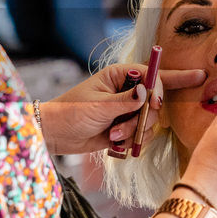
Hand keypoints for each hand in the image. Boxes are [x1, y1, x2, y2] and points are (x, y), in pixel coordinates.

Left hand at [39, 64, 206, 154]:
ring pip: (149, 121)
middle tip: (128, 126)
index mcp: (119, 76)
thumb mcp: (99, 106)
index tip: (156, 103)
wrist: (57, 135)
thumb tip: (146, 92)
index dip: (158, 88)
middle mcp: (127, 91)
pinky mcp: (126, 128)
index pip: (150, 75)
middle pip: (154, 101)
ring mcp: (127, 110)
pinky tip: (115, 142)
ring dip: (134, 132)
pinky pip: (142, 135)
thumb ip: (125, 101)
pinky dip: (132, 141)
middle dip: (143, 117)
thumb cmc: (72, 112)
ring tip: (112, 135)